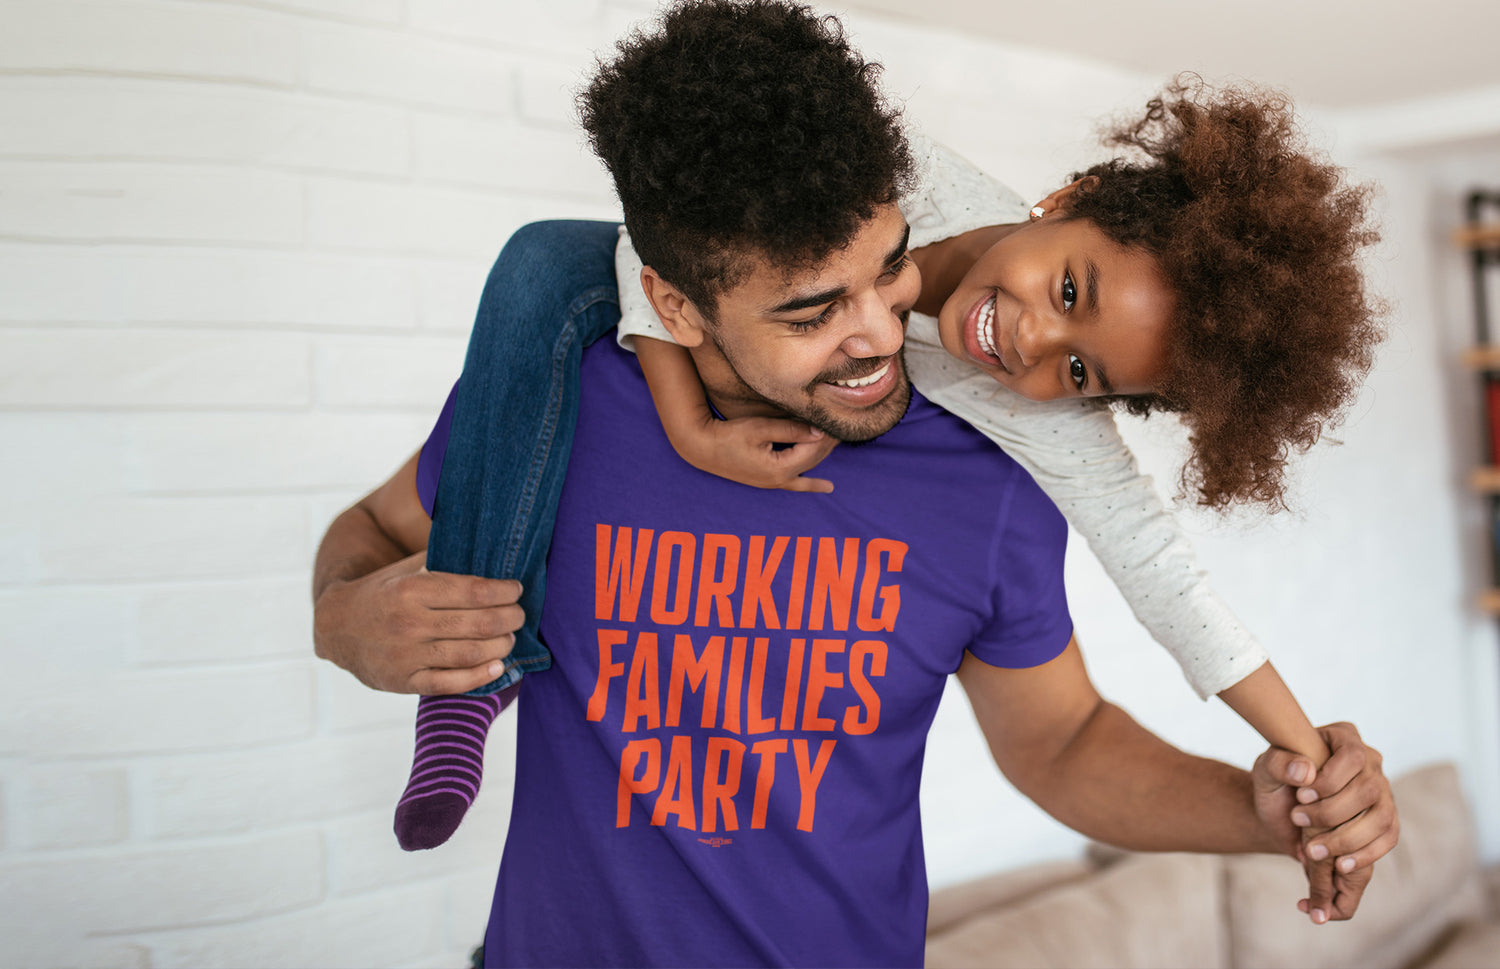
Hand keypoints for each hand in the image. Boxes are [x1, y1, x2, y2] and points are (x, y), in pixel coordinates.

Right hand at [313, 551, 524, 694]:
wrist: (337, 627)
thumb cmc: (383, 591)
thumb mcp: (406, 569)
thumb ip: (442, 560)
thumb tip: (489, 549)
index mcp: (411, 590)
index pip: (473, 590)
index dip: (503, 591)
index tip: (516, 590)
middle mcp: (409, 623)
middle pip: (478, 623)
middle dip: (509, 618)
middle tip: (520, 615)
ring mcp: (406, 655)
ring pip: (469, 653)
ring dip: (500, 646)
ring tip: (510, 638)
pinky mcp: (404, 682)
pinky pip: (450, 683)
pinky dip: (480, 677)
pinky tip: (498, 666)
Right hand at [682, 414, 838, 492]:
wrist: (701, 448)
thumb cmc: (729, 436)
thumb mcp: (761, 428)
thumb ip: (791, 430)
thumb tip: (819, 431)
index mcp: (779, 468)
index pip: (812, 449)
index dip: (825, 435)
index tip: (837, 419)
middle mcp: (779, 480)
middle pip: (812, 460)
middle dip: (827, 444)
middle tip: (842, 426)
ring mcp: (773, 483)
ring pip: (806, 469)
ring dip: (822, 456)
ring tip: (838, 443)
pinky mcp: (767, 480)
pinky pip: (795, 483)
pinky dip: (811, 483)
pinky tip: (827, 487)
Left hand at [1251, 722, 1398, 923]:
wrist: (1283, 812)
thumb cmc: (1275, 782)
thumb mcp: (1265, 769)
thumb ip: (1279, 764)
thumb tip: (1305, 771)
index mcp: (1344, 738)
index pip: (1352, 755)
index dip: (1330, 780)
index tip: (1300, 796)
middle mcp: (1371, 762)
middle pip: (1370, 789)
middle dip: (1333, 812)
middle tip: (1298, 821)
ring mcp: (1382, 792)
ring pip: (1382, 817)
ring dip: (1348, 838)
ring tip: (1313, 850)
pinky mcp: (1385, 820)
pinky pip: (1388, 838)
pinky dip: (1366, 854)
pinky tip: (1340, 866)